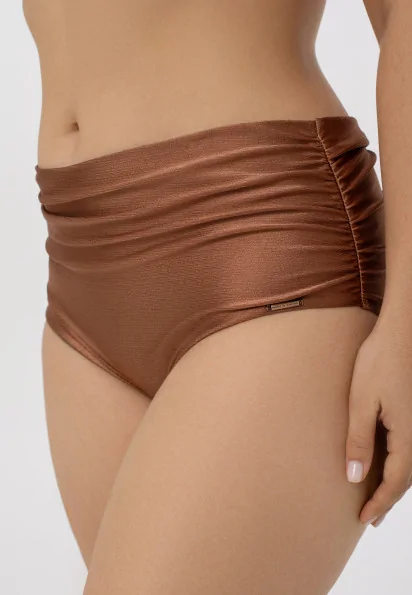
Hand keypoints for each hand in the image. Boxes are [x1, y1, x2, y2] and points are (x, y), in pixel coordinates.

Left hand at [345, 315, 411, 526]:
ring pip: (409, 463)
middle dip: (388, 499)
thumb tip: (355, 477)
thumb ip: (358, 439)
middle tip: (372, 517)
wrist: (402, 332)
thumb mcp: (361, 401)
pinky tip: (388, 461)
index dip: (380, 503)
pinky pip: (408, 447)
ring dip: (395, 483)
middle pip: (406, 478)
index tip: (364, 520)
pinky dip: (398, 463)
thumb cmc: (380, 361)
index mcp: (406, 435)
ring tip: (379, 496)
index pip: (395, 483)